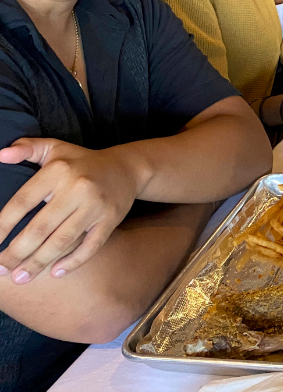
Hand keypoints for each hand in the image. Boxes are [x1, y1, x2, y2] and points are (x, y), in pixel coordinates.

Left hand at [0, 139, 138, 282]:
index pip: (23, 202)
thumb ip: (27, 148)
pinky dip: (73, 262)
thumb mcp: (55, 148)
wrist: (127, 168)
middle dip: (16, 253)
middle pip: (40, 227)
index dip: (3, 226)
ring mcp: (95, 205)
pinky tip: (56, 274)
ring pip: (62, 241)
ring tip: (20, 278)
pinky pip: (90, 246)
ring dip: (38, 263)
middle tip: (1, 270)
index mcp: (58, 170)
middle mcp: (77, 187)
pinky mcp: (110, 220)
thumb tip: (1, 154)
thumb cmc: (81, 162)